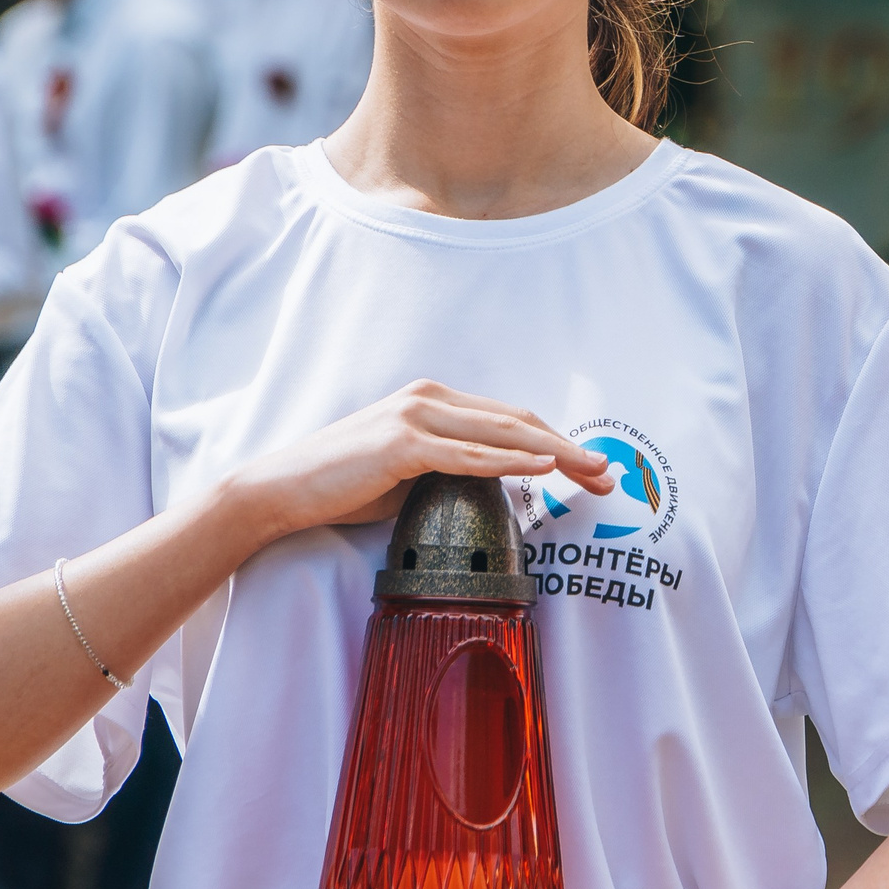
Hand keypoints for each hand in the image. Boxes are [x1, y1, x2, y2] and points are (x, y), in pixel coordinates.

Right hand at [221, 379, 616, 541]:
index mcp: (435, 400)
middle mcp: (431, 398)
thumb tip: (496, 479)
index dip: (557, 441)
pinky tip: (542, 468)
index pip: (512, 419)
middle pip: (519, 421)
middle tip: (608, 475)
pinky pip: (469, 454)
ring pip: (504, 433)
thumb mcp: (409, 471)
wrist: (280, 491)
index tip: (591, 469)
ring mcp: (416, 416)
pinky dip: (511, 461)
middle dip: (570, 449)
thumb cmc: (345, 485)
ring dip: (556, 455)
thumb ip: (451, 464)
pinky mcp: (402, 443)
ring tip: (591, 473)